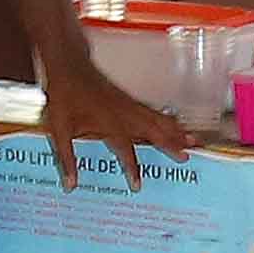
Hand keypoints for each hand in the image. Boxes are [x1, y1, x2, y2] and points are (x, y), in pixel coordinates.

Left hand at [35, 64, 192, 191]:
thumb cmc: (65, 97)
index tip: (138, 186)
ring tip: (194, 140)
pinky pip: (153, 111)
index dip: (132, 169)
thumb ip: (66, 158)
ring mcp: (129, 104)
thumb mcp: (59, 129)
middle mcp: (124, 114)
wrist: (70, 67)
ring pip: (158, 119)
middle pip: (153, 131)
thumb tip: (71, 184)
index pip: (125, 151)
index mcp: (108, 124)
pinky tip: (176, 124)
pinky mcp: (130, 98)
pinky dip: (167, 118)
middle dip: (171, 144)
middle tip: (186, 157)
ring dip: (176, 130)